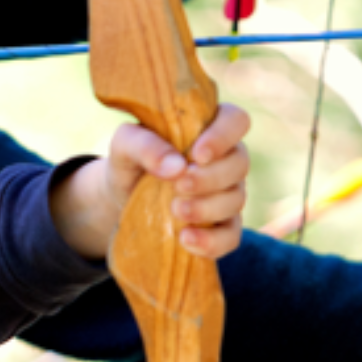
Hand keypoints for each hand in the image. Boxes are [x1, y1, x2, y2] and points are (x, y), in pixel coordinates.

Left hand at [54, 104, 251, 260]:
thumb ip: (144, 145)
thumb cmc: (129, 160)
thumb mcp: (124, 145)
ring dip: (207, 208)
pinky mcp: (222, 225)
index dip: (223, 136)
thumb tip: (176, 167)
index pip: (235, 120)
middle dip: (210, 178)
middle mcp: (225, 158)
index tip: (196, 155)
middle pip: (240, 163)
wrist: (121, 197)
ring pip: (236, 199)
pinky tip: (186, 239)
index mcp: (208, 127)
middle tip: (178, 187)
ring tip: (175, 211)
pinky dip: (212, 241)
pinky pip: (231, 236)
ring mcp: (227, 192)